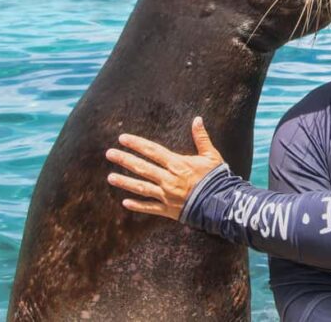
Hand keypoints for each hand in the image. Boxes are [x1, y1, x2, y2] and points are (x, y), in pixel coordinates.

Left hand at [105, 116, 223, 219]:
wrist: (220, 204)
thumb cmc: (217, 178)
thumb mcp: (211, 156)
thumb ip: (202, 138)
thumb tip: (197, 120)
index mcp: (178, 164)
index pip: (153, 151)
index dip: (137, 144)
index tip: (123, 139)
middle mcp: (168, 179)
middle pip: (142, 167)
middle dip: (124, 160)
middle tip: (109, 154)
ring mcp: (166, 195)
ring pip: (141, 187)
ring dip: (125, 182)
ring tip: (110, 177)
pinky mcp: (168, 210)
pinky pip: (149, 207)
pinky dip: (137, 206)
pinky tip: (125, 203)